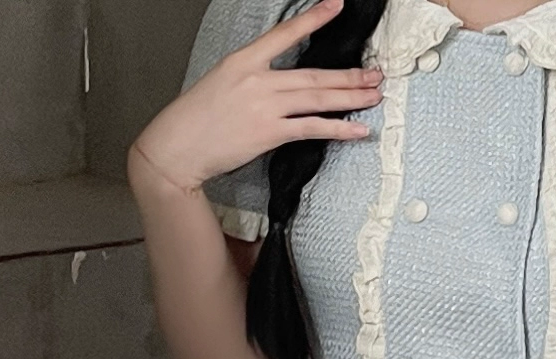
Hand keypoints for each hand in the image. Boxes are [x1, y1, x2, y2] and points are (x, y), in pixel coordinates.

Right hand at [129, 0, 382, 196]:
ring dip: (350, 97)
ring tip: (373, 95)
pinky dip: (338, 128)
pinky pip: (312, 127)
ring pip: (317, 97)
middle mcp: (258, 79)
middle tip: (376, 74)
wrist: (179, 147)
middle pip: (314, 73)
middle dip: (349, 75)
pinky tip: (358, 128)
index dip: (314, 18)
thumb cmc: (197, 119)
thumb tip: (281, 88)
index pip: (285, 33)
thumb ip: (253, 79)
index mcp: (243, 60)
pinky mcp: (269, 132)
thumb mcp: (222, 83)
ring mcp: (265, 105)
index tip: (336, 5)